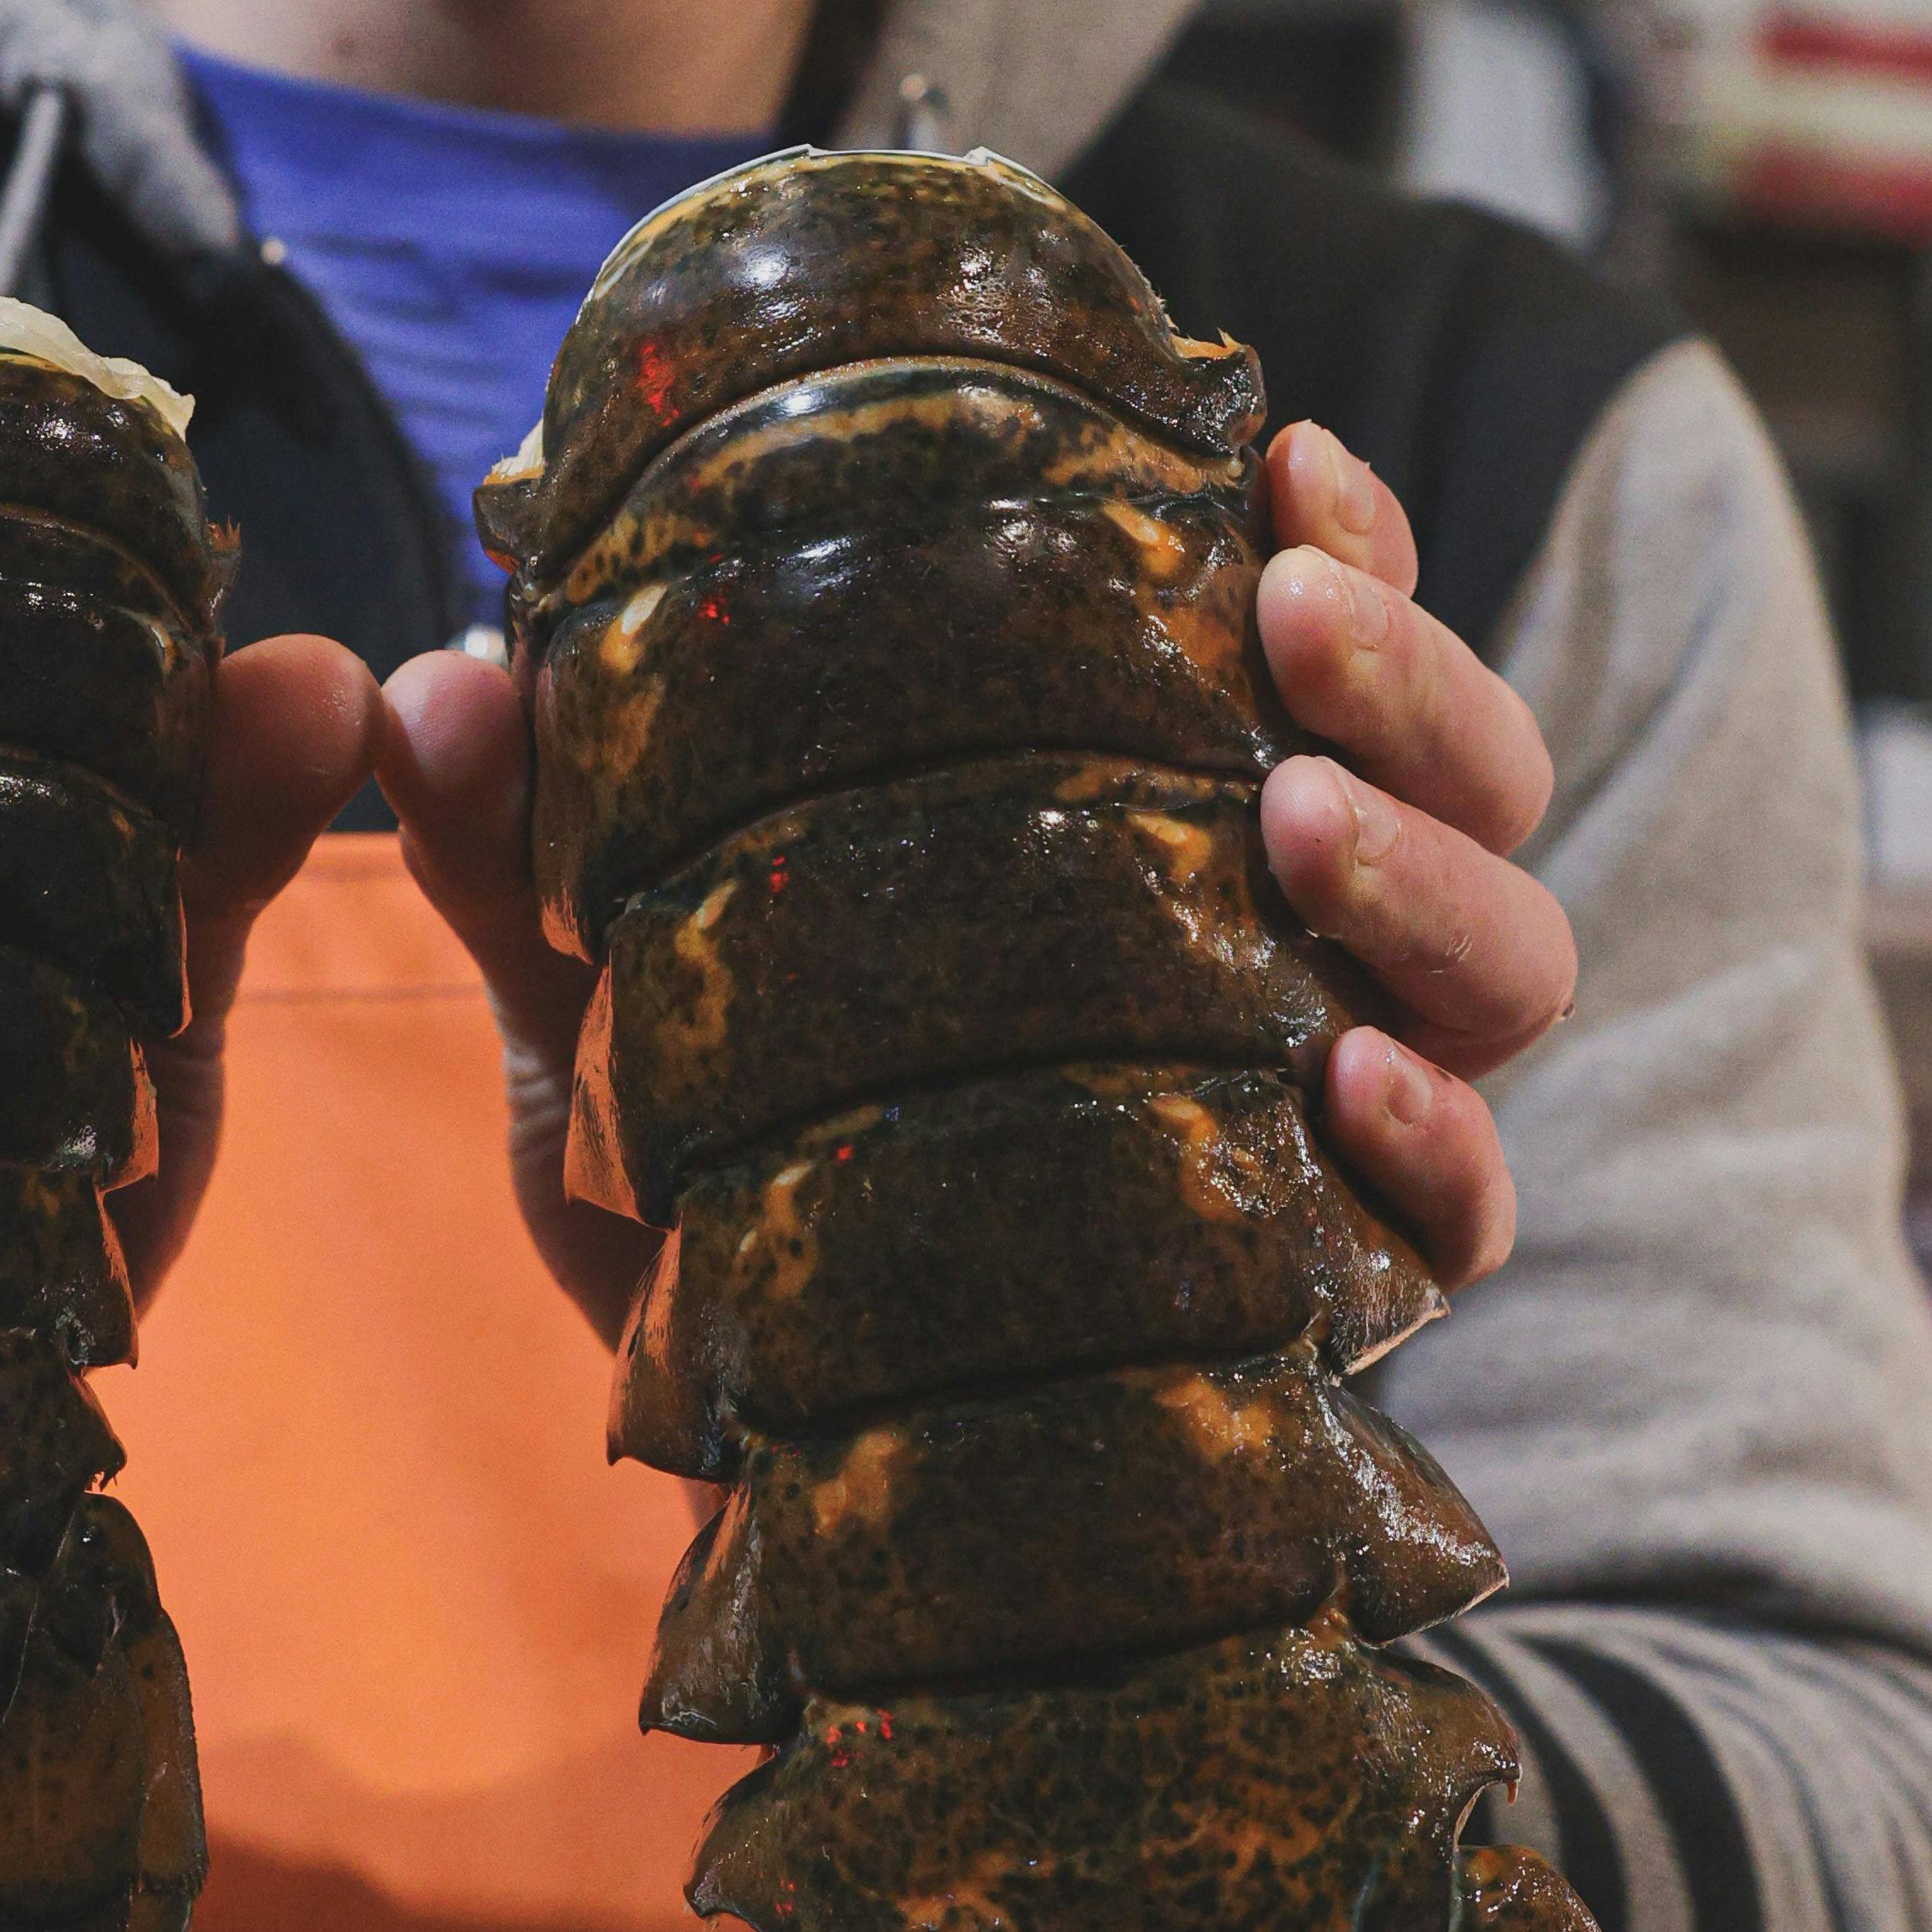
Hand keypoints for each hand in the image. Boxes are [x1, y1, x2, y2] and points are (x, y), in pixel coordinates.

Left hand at [370, 414, 1570, 1342]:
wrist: (777, 1479)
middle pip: (1467, 767)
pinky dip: (1441, 1136)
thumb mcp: (605, 1016)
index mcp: (1175, 820)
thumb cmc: (733, 1197)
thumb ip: (525, 859)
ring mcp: (1345, 1115)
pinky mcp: (1345, 1292)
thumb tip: (426, 682)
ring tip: (1300, 814)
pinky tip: (1353, 1080)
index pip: (1319, 636)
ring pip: (1506, 958)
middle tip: (1286, 612)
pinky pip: (1467, 1208)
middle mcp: (1304, 948)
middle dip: (1404, 670)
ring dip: (1430, 863)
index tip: (1277, 451)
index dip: (1343, 534)